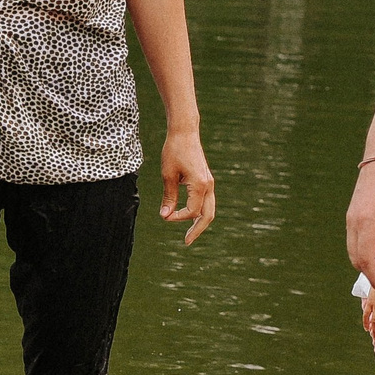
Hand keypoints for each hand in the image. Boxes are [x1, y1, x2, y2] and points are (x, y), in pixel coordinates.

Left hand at [159, 127, 214, 242]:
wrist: (185, 132)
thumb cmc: (174, 150)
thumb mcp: (167, 175)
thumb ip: (169, 197)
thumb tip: (165, 216)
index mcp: (200, 185)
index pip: (191, 211)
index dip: (178, 217)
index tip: (165, 215)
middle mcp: (208, 185)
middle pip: (207, 215)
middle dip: (197, 230)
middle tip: (186, 242)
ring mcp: (209, 182)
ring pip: (209, 209)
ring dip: (199, 222)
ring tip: (189, 234)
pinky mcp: (206, 180)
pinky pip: (206, 201)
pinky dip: (200, 212)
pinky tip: (189, 217)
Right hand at [347, 154, 374, 290]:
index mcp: (366, 221)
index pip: (366, 259)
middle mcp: (353, 222)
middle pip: (356, 259)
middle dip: (373, 274)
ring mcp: (351, 218)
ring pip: (354, 251)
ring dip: (369, 264)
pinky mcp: (354, 214)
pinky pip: (355, 241)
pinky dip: (365, 253)